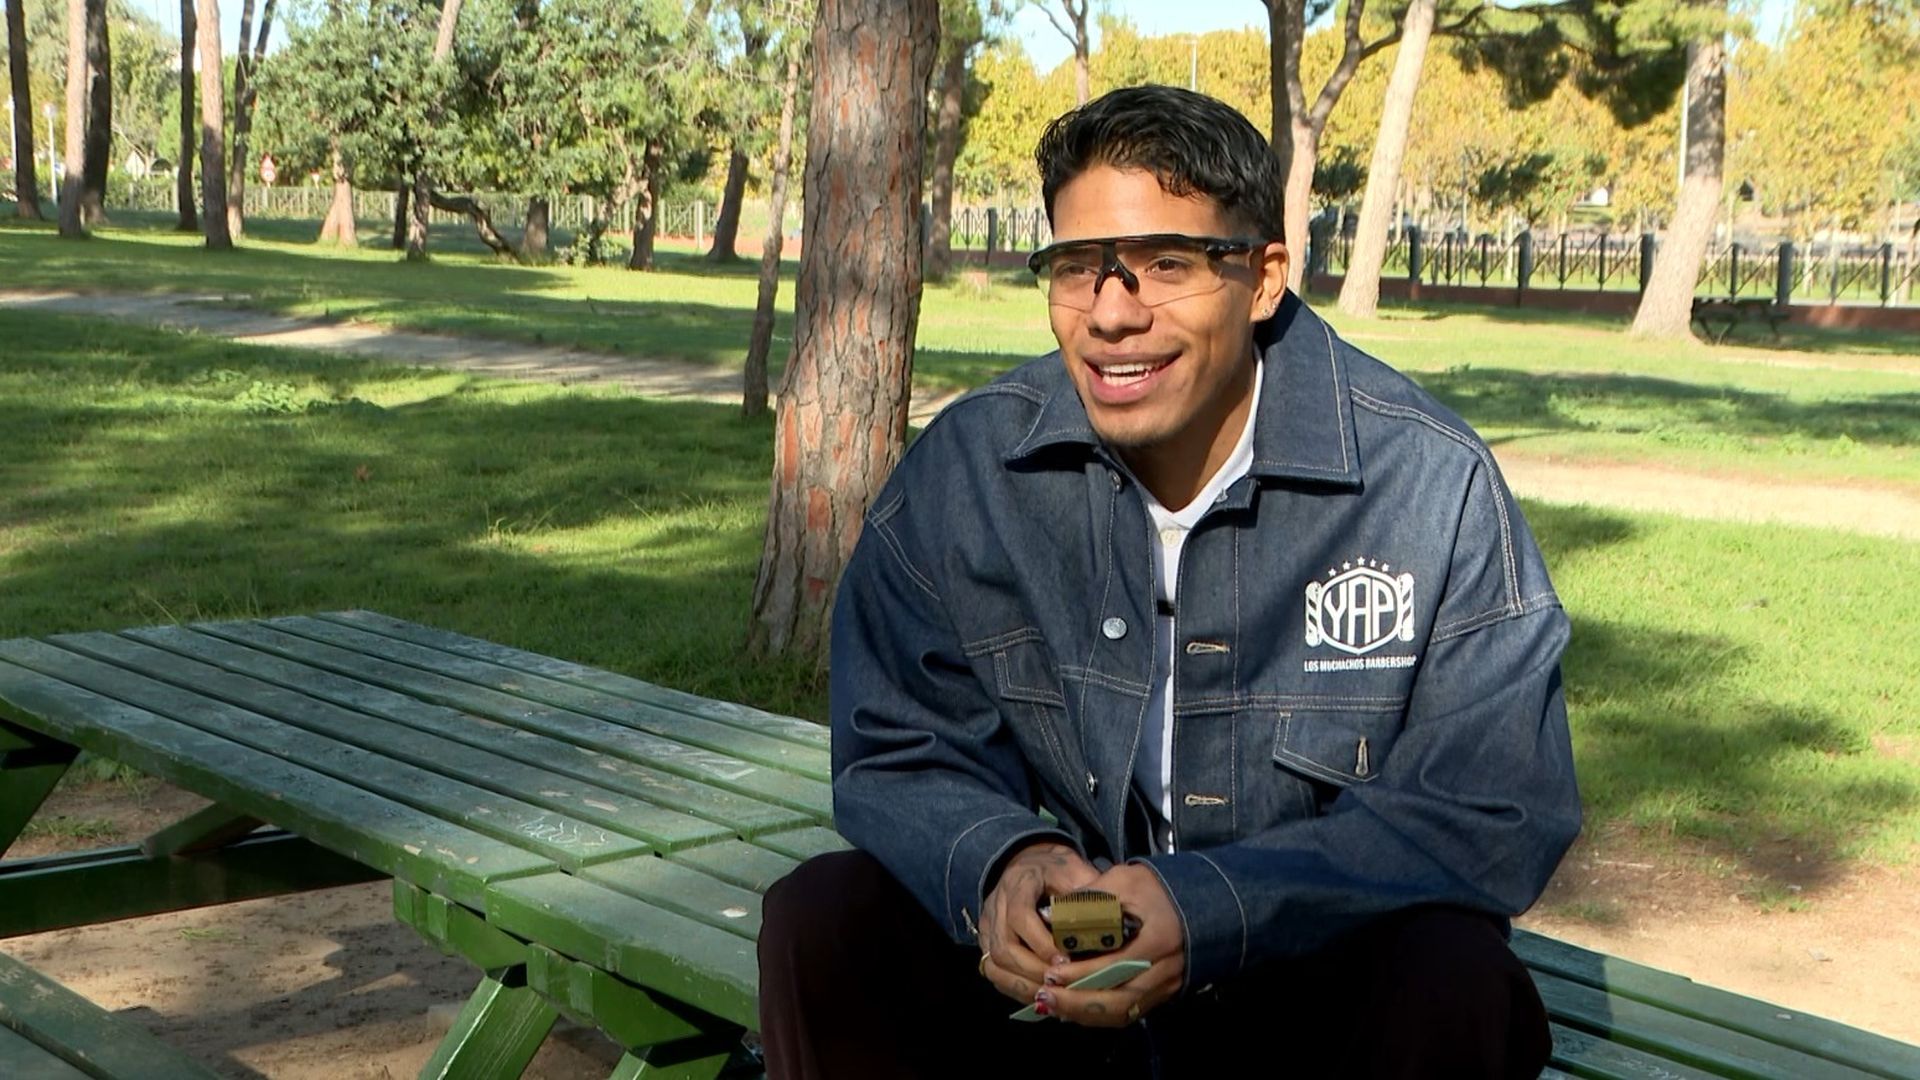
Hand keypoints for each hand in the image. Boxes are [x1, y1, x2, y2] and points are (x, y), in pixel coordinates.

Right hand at [977, 841, 1098, 1004]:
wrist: (1031, 866)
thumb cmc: (1057, 872)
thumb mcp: (1075, 872)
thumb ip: (1088, 894)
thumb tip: (1109, 923)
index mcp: (1019, 883)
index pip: (1021, 916)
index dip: (1041, 942)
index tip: (1066, 961)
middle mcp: (996, 905)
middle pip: (1004, 947)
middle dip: (1034, 971)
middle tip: (1062, 985)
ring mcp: (988, 925)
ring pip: (994, 963)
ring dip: (1023, 983)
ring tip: (1051, 995)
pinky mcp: (986, 942)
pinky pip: (992, 971)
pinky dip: (1014, 987)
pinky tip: (1038, 995)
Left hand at [1035, 862, 1184, 1027]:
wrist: (1202, 901)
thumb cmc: (1160, 888)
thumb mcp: (1126, 879)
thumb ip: (1091, 897)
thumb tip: (1053, 917)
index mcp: (1159, 940)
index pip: (1114, 966)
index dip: (1080, 974)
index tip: (1050, 974)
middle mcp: (1166, 970)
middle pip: (1119, 999)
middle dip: (1078, 1003)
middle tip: (1044, 998)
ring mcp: (1167, 985)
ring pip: (1124, 1012)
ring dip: (1086, 1014)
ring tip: (1054, 1007)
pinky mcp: (1163, 993)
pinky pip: (1130, 1012)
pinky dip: (1101, 1015)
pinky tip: (1076, 1009)